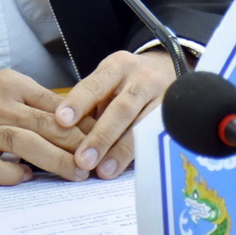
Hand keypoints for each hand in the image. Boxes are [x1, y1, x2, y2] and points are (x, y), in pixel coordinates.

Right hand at [0, 67, 90, 184]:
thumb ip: (29, 100)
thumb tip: (67, 119)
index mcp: (10, 85)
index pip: (55, 105)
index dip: (82, 123)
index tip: (103, 136)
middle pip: (45, 125)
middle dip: (76, 145)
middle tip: (98, 159)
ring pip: (25, 144)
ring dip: (54, 160)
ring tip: (76, 173)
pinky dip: (9, 173)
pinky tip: (25, 178)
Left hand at [53, 49, 177, 178]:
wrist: (168, 69)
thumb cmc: (128, 80)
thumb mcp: (109, 78)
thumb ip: (92, 102)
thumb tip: (65, 132)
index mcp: (118, 66)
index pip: (96, 84)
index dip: (79, 103)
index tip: (62, 120)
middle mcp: (141, 79)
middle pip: (121, 109)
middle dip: (101, 136)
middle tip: (83, 159)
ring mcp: (162, 98)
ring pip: (141, 127)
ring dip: (120, 151)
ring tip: (103, 171)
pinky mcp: (173, 116)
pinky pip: (156, 138)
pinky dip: (140, 154)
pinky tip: (127, 168)